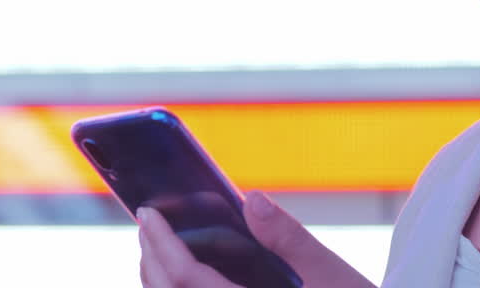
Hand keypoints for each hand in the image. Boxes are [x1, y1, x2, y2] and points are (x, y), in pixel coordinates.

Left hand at [137, 191, 376, 287]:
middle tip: (147, 223)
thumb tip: (252, 200)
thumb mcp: (332, 275)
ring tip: (159, 247)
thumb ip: (290, 238)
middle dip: (151, 259)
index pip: (186, 280)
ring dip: (158, 280)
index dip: (162, 244)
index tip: (148, 213)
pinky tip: (185, 277)